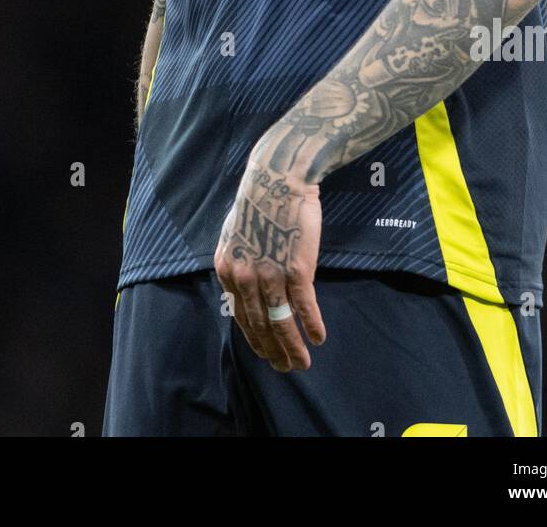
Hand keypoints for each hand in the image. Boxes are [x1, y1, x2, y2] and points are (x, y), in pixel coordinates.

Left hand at [213, 158, 325, 371]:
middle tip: (285, 368)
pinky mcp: (295, 269)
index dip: (256, 339)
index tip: (267, 353)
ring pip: (281, 322)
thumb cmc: (260, 201)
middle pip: (260, 326)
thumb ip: (239, 263)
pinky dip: (311, 326)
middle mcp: (245, 277)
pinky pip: (303, 307)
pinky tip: (318, 338)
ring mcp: (270, 275)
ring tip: (302, 363)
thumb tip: (243, 286)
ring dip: (293, 347)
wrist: (278, 177)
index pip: (241, 316)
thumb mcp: (234, 234)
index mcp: (228, 270)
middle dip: (274, 352)